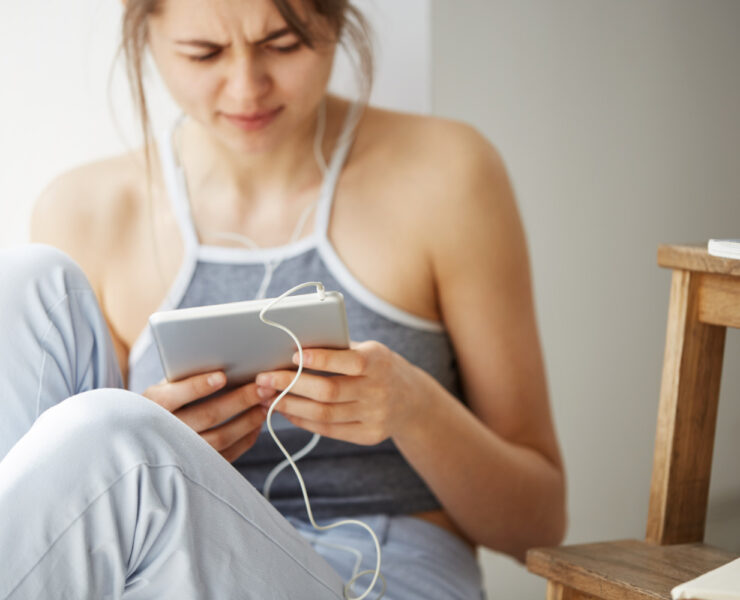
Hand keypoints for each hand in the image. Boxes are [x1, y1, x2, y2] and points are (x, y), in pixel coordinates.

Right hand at [143, 372, 267, 461]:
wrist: (146, 437)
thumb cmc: (165, 401)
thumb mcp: (165, 385)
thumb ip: (185, 375)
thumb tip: (219, 358)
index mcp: (155, 404)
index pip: (176, 395)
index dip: (199, 386)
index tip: (222, 376)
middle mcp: (165, 431)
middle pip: (207, 416)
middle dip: (239, 400)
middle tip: (262, 388)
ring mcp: (181, 452)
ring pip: (220, 438)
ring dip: (247, 421)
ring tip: (265, 405)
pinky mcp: (197, 467)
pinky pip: (226, 455)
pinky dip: (245, 439)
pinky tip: (257, 424)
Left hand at [254, 340, 424, 445]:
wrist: (412, 401)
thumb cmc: (378, 367)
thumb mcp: (369, 351)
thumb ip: (339, 350)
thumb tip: (292, 346)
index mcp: (379, 362)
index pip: (350, 361)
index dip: (321, 359)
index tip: (293, 354)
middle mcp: (380, 390)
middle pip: (329, 391)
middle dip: (291, 384)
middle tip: (264, 379)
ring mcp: (376, 416)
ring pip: (324, 414)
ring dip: (290, 406)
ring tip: (267, 397)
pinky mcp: (369, 435)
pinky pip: (329, 430)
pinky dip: (303, 421)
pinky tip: (287, 412)